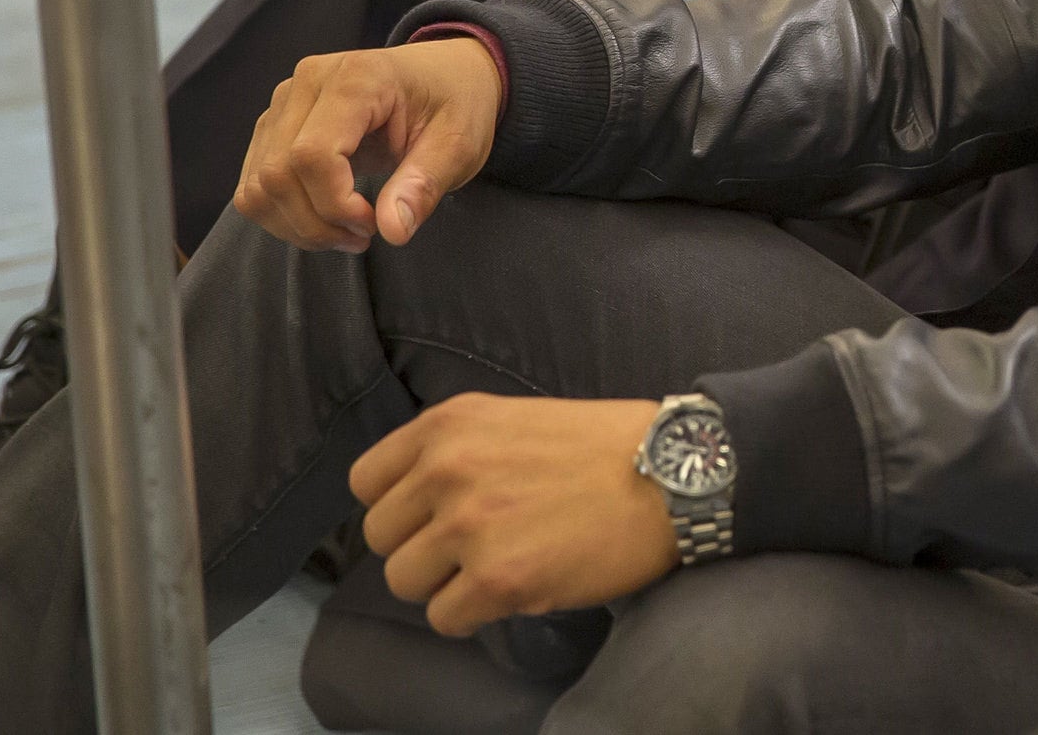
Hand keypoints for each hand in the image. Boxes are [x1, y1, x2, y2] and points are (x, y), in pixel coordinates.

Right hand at [232, 39, 501, 251]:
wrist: (446, 75)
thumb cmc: (455, 103)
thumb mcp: (459, 144)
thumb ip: (424, 185)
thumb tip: (392, 231)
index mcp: (355, 78)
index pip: (312, 155)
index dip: (335, 204)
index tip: (374, 224)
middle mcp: (307, 83)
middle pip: (278, 174)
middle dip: (316, 223)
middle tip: (364, 235)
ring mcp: (284, 103)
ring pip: (258, 184)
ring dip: (296, 224)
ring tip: (346, 231)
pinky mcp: (274, 125)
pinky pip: (255, 183)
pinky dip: (283, 214)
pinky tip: (325, 217)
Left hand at [352, 394, 678, 635]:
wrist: (671, 474)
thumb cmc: (604, 446)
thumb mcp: (515, 419)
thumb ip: (459, 450)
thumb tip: (419, 500)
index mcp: (448, 426)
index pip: (366, 482)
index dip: (397, 506)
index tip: (431, 516)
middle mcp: (446, 471)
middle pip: (379, 537)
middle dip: (420, 548)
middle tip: (470, 548)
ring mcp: (468, 527)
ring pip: (404, 581)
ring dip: (443, 585)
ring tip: (492, 570)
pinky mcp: (496, 580)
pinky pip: (444, 618)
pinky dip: (472, 615)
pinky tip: (512, 591)